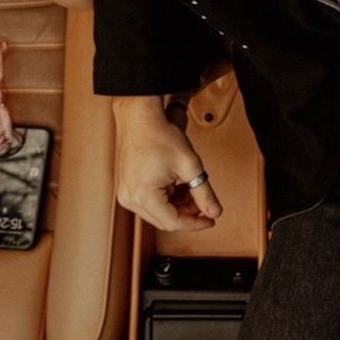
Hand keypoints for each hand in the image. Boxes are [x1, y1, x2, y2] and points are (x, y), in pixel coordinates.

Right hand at [111, 96, 222, 230]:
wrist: (139, 116)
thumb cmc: (160, 136)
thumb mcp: (190, 166)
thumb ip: (204, 192)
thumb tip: (214, 212)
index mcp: (143, 196)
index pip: (173, 223)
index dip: (195, 223)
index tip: (211, 220)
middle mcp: (130, 199)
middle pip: (164, 219)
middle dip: (187, 213)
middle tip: (205, 203)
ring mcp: (125, 193)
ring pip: (157, 211)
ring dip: (177, 205)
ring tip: (193, 189)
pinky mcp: (126, 186)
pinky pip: (148, 201)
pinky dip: (166, 198)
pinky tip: (178, 185)